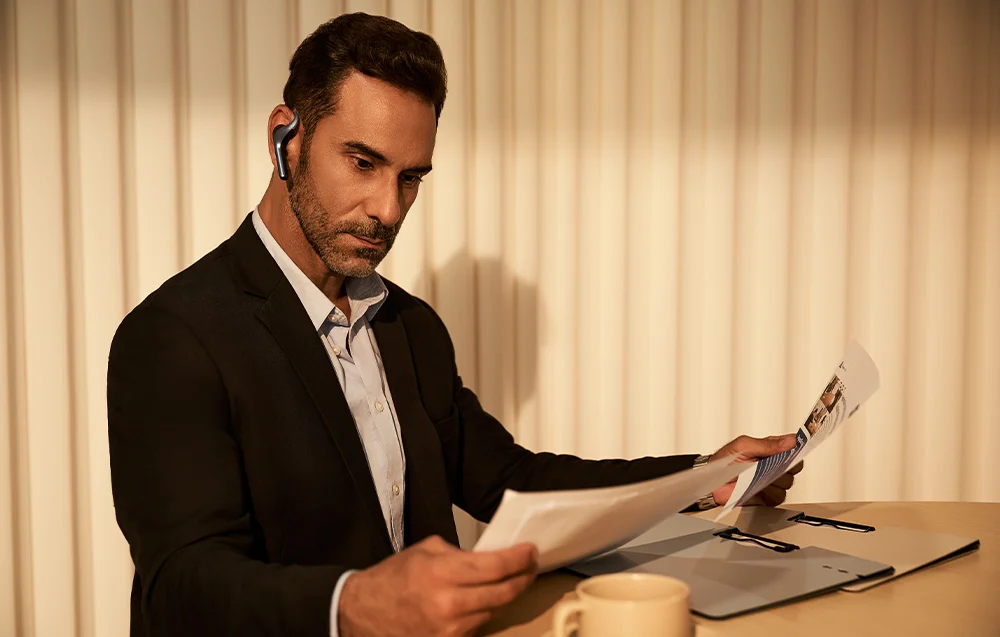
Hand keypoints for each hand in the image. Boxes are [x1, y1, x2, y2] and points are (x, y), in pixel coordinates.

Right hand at [338, 535, 538, 636]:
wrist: (363, 613)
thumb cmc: (394, 577)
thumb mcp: (425, 551)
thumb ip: (459, 553)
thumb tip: (488, 556)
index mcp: (442, 573)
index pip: (495, 567)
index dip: (519, 558)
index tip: (531, 550)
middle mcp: (450, 603)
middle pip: (503, 593)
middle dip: (523, 577)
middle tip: (531, 565)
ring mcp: (451, 629)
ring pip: (495, 611)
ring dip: (508, 595)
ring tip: (514, 580)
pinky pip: (479, 626)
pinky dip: (488, 611)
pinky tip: (489, 600)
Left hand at [708, 434, 804, 505]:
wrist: (711, 482)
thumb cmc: (725, 461)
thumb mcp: (743, 446)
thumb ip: (767, 444)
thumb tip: (791, 441)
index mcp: (770, 449)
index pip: (793, 447)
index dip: (798, 446)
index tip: (797, 445)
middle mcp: (775, 465)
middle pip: (794, 466)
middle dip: (786, 464)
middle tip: (774, 461)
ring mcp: (773, 482)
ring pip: (788, 481)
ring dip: (776, 478)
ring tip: (760, 474)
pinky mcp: (769, 497)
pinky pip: (778, 496)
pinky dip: (770, 491)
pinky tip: (759, 486)